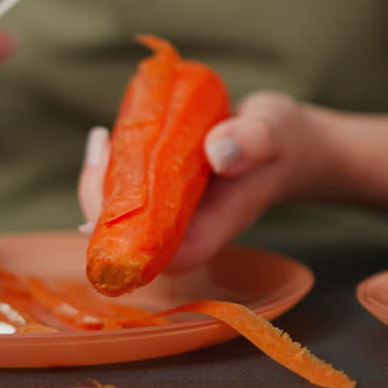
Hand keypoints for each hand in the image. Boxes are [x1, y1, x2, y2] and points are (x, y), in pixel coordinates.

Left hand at [77, 91, 324, 272]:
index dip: (117, 231)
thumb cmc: (282, 143)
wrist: (288, 141)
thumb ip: (251, 143)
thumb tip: (219, 151)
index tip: (108, 187)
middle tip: (101, 142)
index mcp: (206, 232)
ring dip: (102, 177)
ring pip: (120, 211)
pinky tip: (110, 136)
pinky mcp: (164, 191)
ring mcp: (171, 212)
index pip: (149, 254)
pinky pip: (128, 188)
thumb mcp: (271, 133)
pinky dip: (115, 165)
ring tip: (102, 138)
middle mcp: (182, 229)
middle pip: (124, 235)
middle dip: (99, 194)